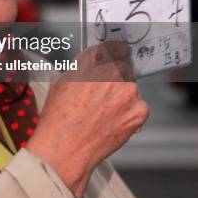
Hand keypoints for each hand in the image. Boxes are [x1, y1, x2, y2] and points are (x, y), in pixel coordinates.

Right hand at [26, 41, 148, 197]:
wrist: (65, 149)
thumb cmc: (58, 119)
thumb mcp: (60, 83)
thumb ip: (80, 69)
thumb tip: (89, 67)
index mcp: (93, 60)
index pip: (111, 48)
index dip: (109, 57)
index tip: (111, 61)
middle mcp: (113, 71)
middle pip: (123, 67)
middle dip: (115, 78)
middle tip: (103, 94)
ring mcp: (128, 91)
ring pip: (130, 88)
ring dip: (122, 97)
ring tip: (104, 113)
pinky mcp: (139, 111)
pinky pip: (138, 107)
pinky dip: (130, 114)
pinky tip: (112, 122)